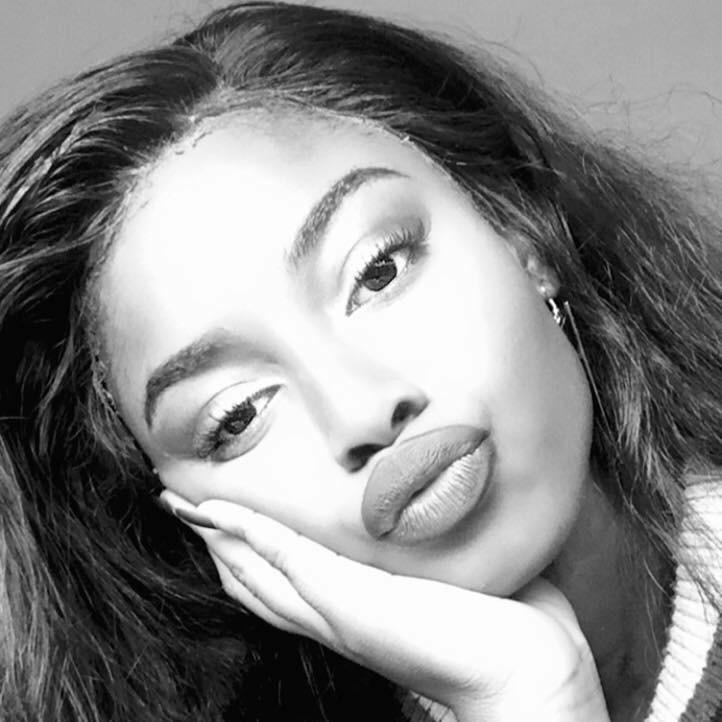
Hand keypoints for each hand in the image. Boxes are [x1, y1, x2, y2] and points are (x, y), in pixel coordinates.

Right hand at [161, 492, 608, 720]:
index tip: (231, 520)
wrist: (526, 664)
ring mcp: (335, 607)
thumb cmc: (507, 623)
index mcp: (361, 609)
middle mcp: (337, 614)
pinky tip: (215, 512)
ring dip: (220, 535)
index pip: (293, 579)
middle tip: (186, 508)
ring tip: (185, 507)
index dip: (256, 552)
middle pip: (260, 578)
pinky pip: (278, 555)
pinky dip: (243, 533)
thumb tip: (455, 503)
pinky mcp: (344, 598)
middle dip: (221, 543)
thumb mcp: (463, 573)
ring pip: (258, 569)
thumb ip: (446, 544)